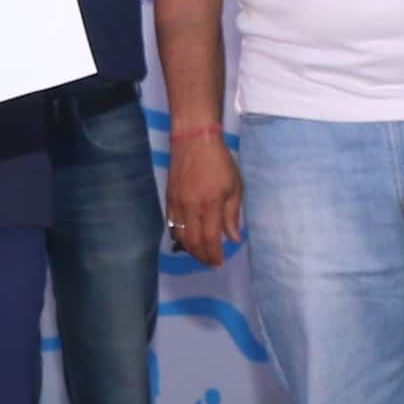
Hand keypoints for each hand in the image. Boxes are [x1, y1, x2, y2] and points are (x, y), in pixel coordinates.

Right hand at [166, 124, 241, 264]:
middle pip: (193, 242)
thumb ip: (232, 215)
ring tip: (199, 254)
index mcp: (210, 205)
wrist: (193, 140)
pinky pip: (171, 224)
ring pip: (180, 236)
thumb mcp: (234, 187)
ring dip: (189, 249)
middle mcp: (191, 208)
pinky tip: (186, 239)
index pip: (210, 239)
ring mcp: (177, 204)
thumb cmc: (219, 162)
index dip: (214, 255)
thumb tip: (232, 238)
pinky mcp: (169, 198)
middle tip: (210, 263)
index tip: (219, 263)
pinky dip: (178, 236)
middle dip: (202, 256)